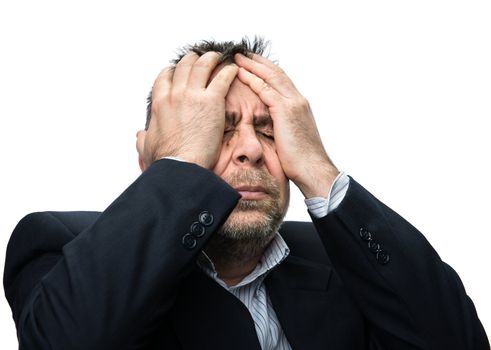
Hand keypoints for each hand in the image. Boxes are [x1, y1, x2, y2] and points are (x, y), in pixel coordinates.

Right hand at [140, 52, 237, 168]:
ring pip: (202, 65)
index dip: (173, 70)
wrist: (181, 166)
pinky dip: (229, 71)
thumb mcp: (146, 147)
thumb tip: (140, 134)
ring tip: (217, 57)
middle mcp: (175, 94)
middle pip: (184, 66)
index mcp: (160, 103)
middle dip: (192, 59)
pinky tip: (233, 69)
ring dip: (211, 58)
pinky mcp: (212, 101)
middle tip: (200, 58)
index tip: (179, 70)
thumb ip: (143, 138)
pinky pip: (222, 78)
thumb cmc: (165, 160)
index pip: (165, 77)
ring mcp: (193, 95)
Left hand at [234, 53, 338, 197]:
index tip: (254, 64)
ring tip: (238, 58)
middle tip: (244, 54)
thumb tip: (270, 128)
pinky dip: (252, 79)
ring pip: (270, 76)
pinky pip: (265, 90)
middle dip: (258, 62)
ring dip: (252, 65)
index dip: (267, 70)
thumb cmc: (301, 160)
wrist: (312, 168)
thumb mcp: (291, 137)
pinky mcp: (285, 111)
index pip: (282, 81)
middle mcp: (298, 100)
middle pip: (276, 73)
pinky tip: (240, 74)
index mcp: (300, 105)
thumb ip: (282, 126)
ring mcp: (293, 103)